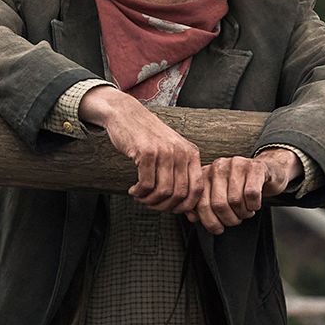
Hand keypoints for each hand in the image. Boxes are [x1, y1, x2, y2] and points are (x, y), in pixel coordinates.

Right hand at [79, 86, 202, 212]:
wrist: (127, 115)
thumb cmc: (148, 137)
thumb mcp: (172, 151)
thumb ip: (181, 172)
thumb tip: (185, 207)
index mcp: (191, 153)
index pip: (197, 189)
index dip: (185, 205)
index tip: (171, 209)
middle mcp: (181, 152)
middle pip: (179, 194)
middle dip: (164, 206)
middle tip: (151, 204)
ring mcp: (164, 151)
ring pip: (163, 192)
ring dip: (149, 201)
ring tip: (141, 197)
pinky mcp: (147, 152)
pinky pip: (146, 184)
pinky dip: (139, 193)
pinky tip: (134, 190)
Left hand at [187, 151, 301, 234]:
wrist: (265, 172)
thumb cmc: (238, 186)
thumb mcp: (218, 195)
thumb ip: (202, 205)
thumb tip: (192, 218)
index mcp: (204, 174)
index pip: (201, 204)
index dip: (209, 222)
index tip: (218, 228)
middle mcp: (218, 166)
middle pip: (218, 204)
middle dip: (229, 219)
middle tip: (236, 220)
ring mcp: (236, 164)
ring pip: (235, 200)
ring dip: (242, 213)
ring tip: (245, 212)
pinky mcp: (255, 167)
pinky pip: (251, 194)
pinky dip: (254, 205)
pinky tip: (254, 205)